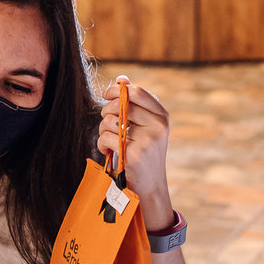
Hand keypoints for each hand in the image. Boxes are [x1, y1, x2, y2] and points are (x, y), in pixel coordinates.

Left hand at [96, 75, 172, 230]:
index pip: (136, 91)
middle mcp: (157, 126)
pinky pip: (106, 138)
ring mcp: (147, 141)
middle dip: (106, 112)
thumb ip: (135, 103)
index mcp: (161, 116)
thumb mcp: (146, 126)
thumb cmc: (145, 152)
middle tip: (106, 124)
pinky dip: (101, 144)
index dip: (117, 90)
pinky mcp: (134, 155)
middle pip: (120, 105)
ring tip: (109, 141)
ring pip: (110, 122)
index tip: (106, 95)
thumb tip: (122, 78)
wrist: (150, 185)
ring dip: (102, 130)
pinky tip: (107, 151)